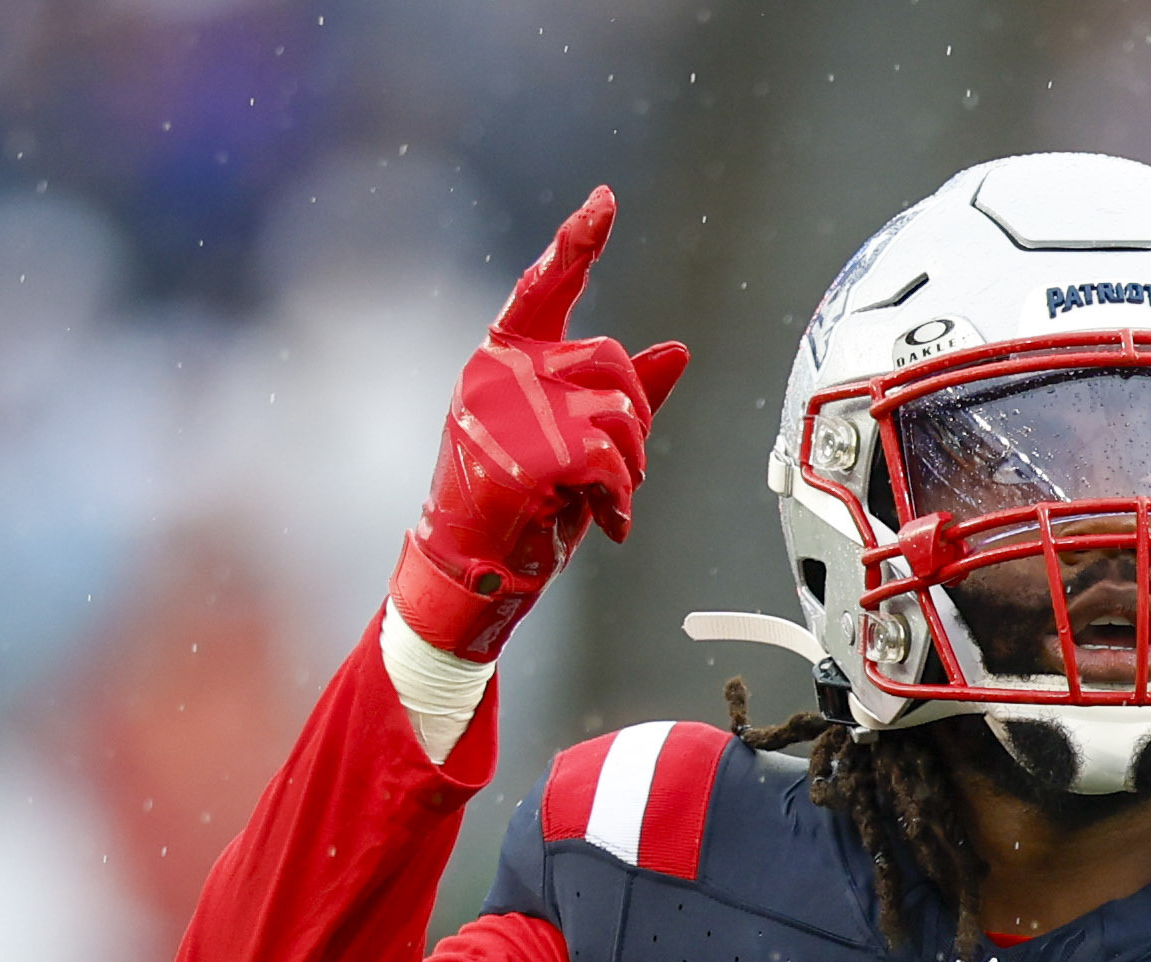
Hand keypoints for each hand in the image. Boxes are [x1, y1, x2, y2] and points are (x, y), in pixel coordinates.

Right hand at [386, 189, 693, 664]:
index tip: (605, 200)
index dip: (577, 243)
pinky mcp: (521, 452)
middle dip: (634, 425)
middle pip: (613, 364)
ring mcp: (505, 408)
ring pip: (619, 414)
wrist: (473, 571)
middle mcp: (498, 370)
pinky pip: (609, 460)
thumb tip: (677, 349)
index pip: (544, 287)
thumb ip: (622, 395)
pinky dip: (621, 498)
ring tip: (598, 500)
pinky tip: (605, 522)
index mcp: (505, 357)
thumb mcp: (578, 444)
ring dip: (629, 469)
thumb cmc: (523, 509)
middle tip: (612, 476)